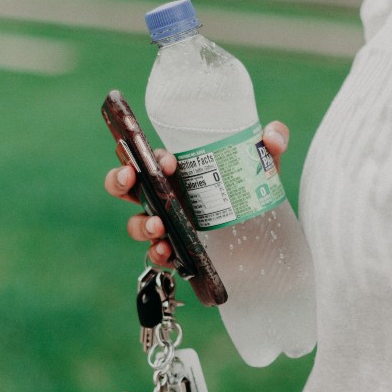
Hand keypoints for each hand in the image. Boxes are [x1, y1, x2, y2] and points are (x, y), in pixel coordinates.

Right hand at [102, 122, 289, 266]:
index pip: (151, 159)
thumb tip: (272, 136)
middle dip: (119, 180)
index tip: (169, 163)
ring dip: (141, 224)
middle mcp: (166, 197)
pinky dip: (157, 254)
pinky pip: (157, 255)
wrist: (266, 236)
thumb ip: (272, 142)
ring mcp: (169, 225)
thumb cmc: (254, 191)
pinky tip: (166, 253)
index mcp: (178, 172)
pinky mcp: (178, 251)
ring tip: (159, 227)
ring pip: (137, 223)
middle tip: (129, 178)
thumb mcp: (264, 164)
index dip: (150, 157)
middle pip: (127, 186)